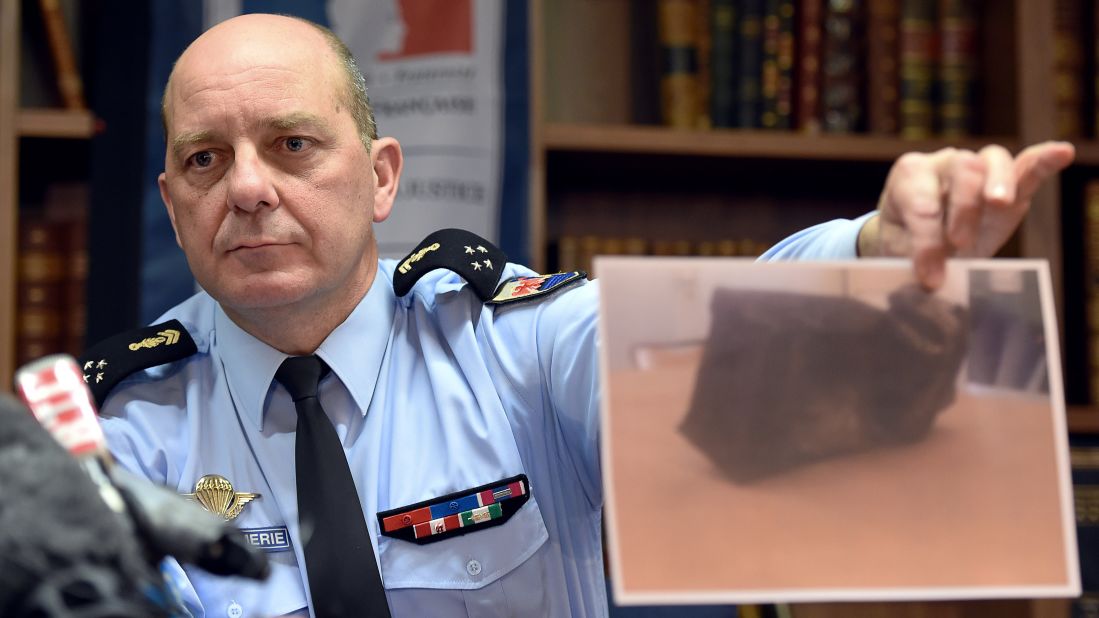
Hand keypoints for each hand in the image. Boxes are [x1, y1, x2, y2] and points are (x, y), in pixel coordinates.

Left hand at [857, 141, 1075, 287]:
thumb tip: (934, 281)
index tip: (929, 277)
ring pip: (992, 161)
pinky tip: (1061, 153)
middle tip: (959, 242)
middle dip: (962, 208)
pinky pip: (1028, 166)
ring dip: (998, 183)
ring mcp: (978, 169)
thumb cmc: (904, 244)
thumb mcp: (899, 252)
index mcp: (909, 176)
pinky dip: (1044, 160)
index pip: (921, 203)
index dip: (925, 242)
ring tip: (999, 203)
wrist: (917, 244)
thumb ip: (915, 259)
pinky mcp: (1009, 185)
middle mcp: (944, 164)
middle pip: (961, 169)